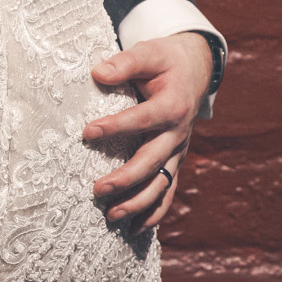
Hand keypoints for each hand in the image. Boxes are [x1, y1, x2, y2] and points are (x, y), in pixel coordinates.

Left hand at [84, 32, 212, 232]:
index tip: (87, 132)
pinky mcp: (175, 160)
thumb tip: (97, 73)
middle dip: (126, 179)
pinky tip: (136, 229)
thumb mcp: (149, 52)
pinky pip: (167, 190)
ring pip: (161, 183)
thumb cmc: (166, 61)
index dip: (116, 127)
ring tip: (111, 216)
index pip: (142, 119)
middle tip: (97, 189)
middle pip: (153, 162)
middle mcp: (178, 134)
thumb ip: (124, 62)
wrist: (195, 70)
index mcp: (173, 105)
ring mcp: (178, 151)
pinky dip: (155, 212)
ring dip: (138, 203)